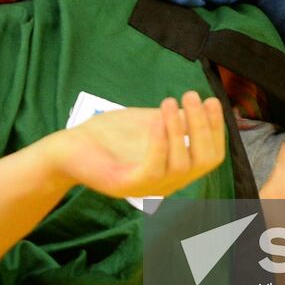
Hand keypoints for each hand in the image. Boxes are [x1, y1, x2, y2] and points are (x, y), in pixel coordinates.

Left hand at [47, 91, 225, 199]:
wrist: (68, 148)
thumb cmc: (109, 135)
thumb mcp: (148, 122)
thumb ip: (172, 119)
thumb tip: (200, 105)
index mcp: (174, 170)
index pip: (210, 156)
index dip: (216, 129)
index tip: (212, 100)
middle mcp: (167, 184)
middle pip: (203, 162)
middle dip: (203, 127)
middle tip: (193, 96)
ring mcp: (147, 188)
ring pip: (182, 166)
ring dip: (180, 130)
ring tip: (170, 102)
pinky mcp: (126, 186)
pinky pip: (153, 169)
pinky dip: (160, 143)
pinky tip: (157, 120)